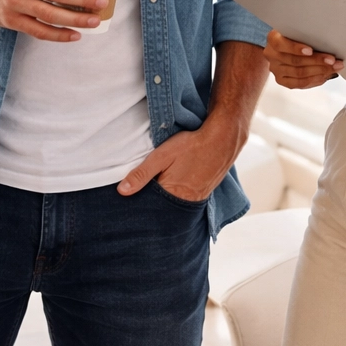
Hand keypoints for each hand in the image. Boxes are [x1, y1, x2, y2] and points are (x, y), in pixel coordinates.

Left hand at [117, 120, 240, 202]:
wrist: (223, 138)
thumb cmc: (191, 145)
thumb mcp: (162, 156)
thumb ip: (142, 174)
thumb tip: (122, 191)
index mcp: (173, 195)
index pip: (151, 207)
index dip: (142, 202)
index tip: (132, 201)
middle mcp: (187, 202)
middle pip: (165, 207)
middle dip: (155, 203)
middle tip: (148, 191)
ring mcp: (199, 198)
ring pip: (177, 203)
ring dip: (169, 197)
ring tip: (163, 187)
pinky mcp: (206, 191)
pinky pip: (189, 198)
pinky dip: (181, 194)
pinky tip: (179, 183)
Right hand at [263, 29, 343, 89]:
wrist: (282, 47)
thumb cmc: (294, 37)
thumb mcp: (297, 31)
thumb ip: (307, 35)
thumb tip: (329, 43)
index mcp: (273, 39)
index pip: (281, 44)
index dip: (296, 48)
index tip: (311, 50)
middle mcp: (272, 55)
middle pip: (295, 61)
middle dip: (317, 61)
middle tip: (333, 60)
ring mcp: (276, 69)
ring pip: (299, 73)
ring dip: (320, 71)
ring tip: (334, 68)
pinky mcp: (281, 80)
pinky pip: (299, 83)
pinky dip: (314, 80)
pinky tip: (325, 76)